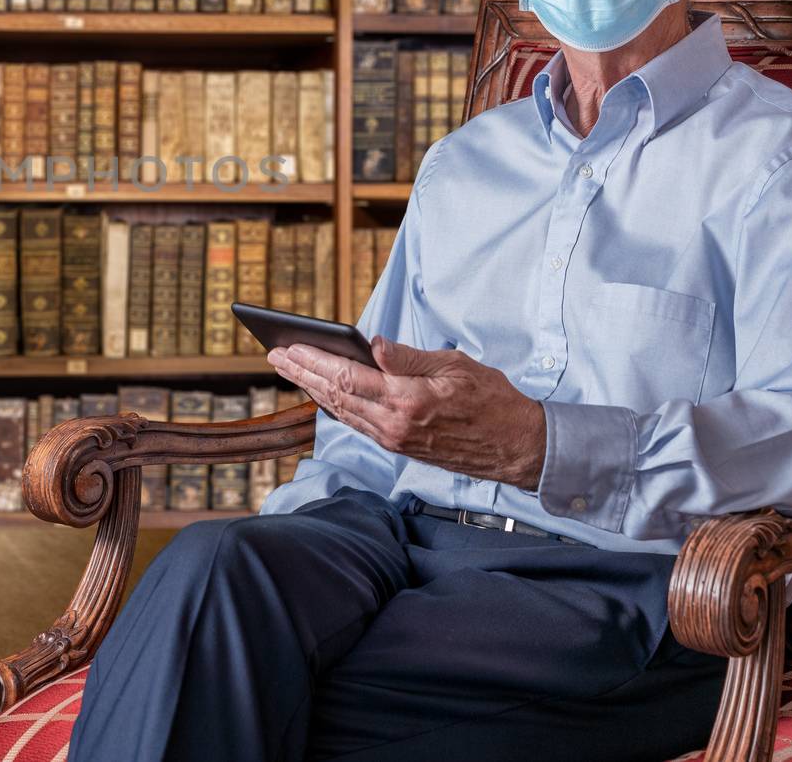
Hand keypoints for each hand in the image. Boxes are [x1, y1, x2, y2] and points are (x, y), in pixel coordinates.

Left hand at [268, 337, 547, 490]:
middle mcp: (394, 425)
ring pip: (342, 412)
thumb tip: (371, 344)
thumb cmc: (493, 400)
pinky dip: (335, 406)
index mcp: (407, 401)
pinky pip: (357, 423)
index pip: (347, 378)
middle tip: (274, 356)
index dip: (314, 362)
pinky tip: (323, 393)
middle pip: (335, 397)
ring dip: (312, 390)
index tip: (289, 347)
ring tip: (290, 370)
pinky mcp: (399, 447)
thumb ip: (408, 357)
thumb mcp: (454, 366)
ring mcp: (394, 439)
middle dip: (301, 374)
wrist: (517, 448)